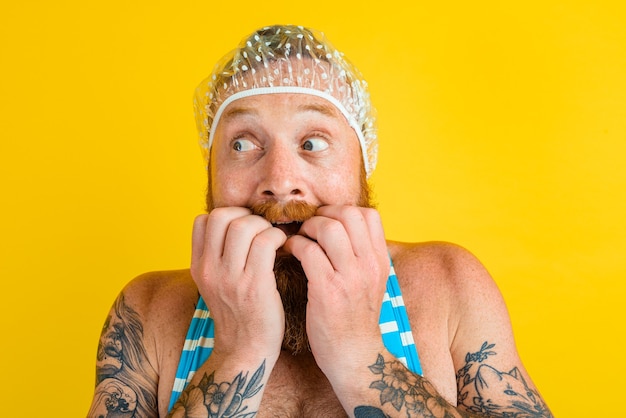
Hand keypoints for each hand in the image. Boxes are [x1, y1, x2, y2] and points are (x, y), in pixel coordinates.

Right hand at [191, 208, 287, 361]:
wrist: (245, 351)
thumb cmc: (238, 314)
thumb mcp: (216, 284)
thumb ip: (218, 256)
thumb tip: (236, 224)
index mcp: (198, 266)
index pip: (202, 220)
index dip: (226, 215)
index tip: (243, 226)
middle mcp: (210, 269)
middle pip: (222, 216)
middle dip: (246, 215)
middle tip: (261, 229)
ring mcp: (230, 278)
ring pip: (245, 226)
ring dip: (264, 226)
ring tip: (273, 239)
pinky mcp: (254, 285)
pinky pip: (266, 242)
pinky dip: (278, 237)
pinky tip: (283, 247)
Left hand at [283, 206, 388, 378]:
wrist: (354, 357)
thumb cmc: (355, 319)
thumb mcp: (370, 283)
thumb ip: (361, 256)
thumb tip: (341, 229)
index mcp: (379, 261)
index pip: (369, 215)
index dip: (343, 210)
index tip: (327, 220)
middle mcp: (369, 266)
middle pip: (348, 215)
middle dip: (323, 214)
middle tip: (309, 227)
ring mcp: (350, 278)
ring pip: (329, 229)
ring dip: (308, 228)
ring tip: (300, 238)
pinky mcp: (328, 291)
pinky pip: (309, 251)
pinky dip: (295, 245)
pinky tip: (290, 252)